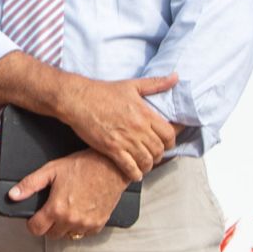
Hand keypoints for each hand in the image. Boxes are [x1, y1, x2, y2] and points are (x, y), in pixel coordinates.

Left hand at [14, 149, 129, 238]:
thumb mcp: (51, 170)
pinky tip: (80, 212)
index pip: (36, 229)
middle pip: (52, 235)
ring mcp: (87, 224)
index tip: (34, 217)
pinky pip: (85, 233)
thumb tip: (12, 195)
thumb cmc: (83, 166)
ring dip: (64, 227)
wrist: (111, 166)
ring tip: (66, 210)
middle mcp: (71, 220)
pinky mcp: (100, 224)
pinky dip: (80, 226)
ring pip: (68, 235)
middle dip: (48, 225)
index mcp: (57, 209)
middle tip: (51, 211)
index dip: (32, 224)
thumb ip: (30, 184)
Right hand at [53, 73, 179, 181]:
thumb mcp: (131, 85)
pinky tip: (135, 174)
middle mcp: (138, 128)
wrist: (77, 100)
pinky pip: (129, 167)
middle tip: (154, 155)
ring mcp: (125, 140)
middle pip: (158, 149)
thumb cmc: (102, 92)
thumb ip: (156, 83)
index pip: (168, 134)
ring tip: (145, 165)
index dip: (170, 142)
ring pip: (146, 160)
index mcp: (145, 113)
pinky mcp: (111, 148)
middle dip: (159, 155)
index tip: (165, 144)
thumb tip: (175, 77)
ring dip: (148, 165)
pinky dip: (135, 173)